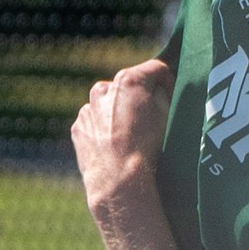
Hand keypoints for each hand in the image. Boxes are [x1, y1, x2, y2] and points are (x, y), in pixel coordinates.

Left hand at [71, 57, 172, 223]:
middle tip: (148, 119)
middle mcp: (103, 88)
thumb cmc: (148, 147)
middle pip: (127, 86)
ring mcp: (88, 108)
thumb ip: (162, 93)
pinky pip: (94, 122)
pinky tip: (113, 146)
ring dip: (118, 113)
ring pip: (108, 104)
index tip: (170, 94)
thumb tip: (158, 88)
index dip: (167, 81)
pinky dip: (103, 129)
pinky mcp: (78, 127)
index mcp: (128, 80)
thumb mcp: (167, 115)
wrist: (119, 181)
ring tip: (129, 136)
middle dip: (138, 97)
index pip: (155, 68)